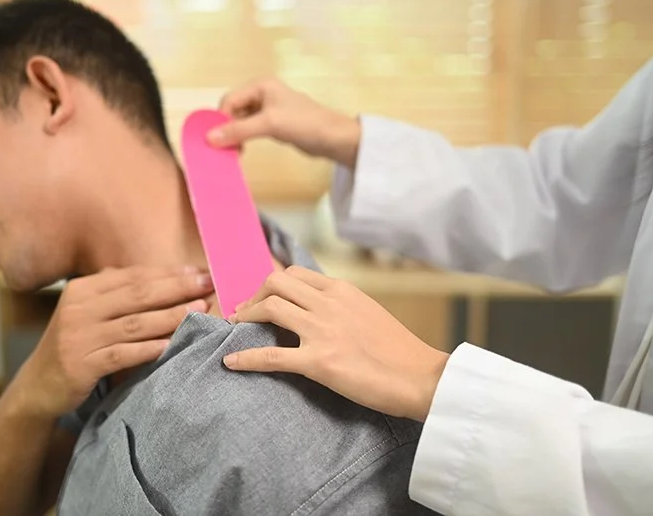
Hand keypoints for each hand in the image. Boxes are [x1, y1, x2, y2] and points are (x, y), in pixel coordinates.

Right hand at [12, 265, 213, 418]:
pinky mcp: (80, 364)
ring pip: (134, 323)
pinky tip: (169, 346)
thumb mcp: (89, 313)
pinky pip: (121, 355)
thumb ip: (118, 295)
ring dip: (170, 316)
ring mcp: (78, 337)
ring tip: (198, 311)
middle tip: (207, 284)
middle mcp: (79, 308)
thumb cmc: (75, 345)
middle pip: (137, 295)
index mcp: (83, 289)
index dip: (168, 273)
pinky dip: (147, 350)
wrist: (37, 386)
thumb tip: (168, 279)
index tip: (199, 272)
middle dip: (176, 288)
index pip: (133, 277)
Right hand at [207, 77, 361, 167]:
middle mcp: (262, 93)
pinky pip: (250, 129)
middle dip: (227, 127)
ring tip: (234, 151)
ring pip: (240, 121)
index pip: (229, 100)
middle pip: (232, 110)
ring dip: (234, 135)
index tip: (215, 140)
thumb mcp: (269, 124)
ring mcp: (268, 108)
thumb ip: (239, 130)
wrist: (332, 138)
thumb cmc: (304, 123)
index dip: (220, 119)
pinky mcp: (273, 123)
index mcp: (261, 85)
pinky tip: (242, 150)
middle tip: (224, 148)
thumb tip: (210, 138)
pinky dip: (243, 138)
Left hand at [223, 266, 448, 421]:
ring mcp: (322, 331)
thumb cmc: (400, 350)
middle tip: (243, 312)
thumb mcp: (368, 311)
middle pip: (275, 283)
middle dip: (254, 295)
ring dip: (245, 317)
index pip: (295, 274)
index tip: (261, 297)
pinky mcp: (319, 362)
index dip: (271, 284)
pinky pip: (271, 356)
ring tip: (235, 327)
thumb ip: (340, 305)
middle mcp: (329, 303)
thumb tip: (315, 308)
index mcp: (341, 290)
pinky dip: (246, 358)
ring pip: (270, 309)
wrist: (421, 377)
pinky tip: (231, 363)